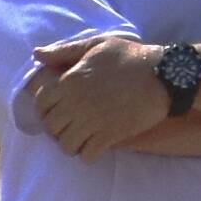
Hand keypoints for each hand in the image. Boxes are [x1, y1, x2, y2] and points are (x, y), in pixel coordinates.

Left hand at [21, 34, 172, 157]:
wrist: (164, 75)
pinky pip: (87, 155)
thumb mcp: (96, 45)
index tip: (57, 108)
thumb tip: (36, 54)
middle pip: (51, 127)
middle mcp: (77, 103)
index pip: (41, 102)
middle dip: (57, 128)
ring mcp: (93, 121)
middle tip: (70, 125)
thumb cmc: (130, 56)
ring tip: (81, 137)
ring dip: (71, 143)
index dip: (45, 107)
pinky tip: (95, 144)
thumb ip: (64, 51)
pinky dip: (88, 154)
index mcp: (70, 80)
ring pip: (66, 145)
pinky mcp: (110, 135)